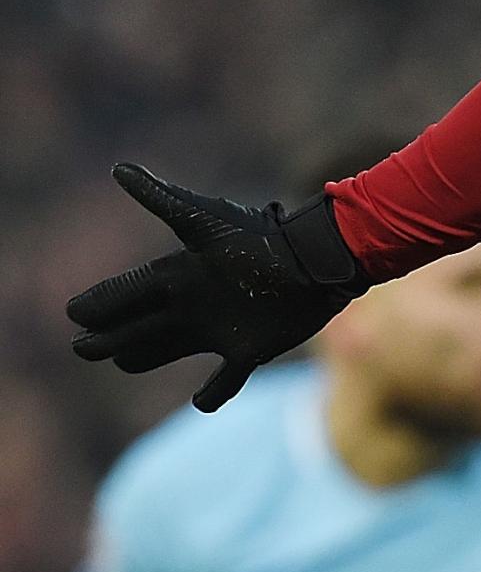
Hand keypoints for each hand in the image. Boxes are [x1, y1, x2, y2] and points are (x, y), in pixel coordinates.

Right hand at [66, 164, 368, 410]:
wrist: (315, 259)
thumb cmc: (257, 239)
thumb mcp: (202, 219)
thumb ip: (159, 198)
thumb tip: (118, 167)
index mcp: (180, 275)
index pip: (130, 293)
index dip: (103, 302)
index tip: (74, 313)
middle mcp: (195, 303)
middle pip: (141, 324)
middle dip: (112, 336)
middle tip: (82, 348)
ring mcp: (221, 327)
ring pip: (170, 347)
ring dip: (145, 355)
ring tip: (121, 362)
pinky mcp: (250, 349)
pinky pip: (227, 376)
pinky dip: (214, 392)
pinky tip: (200, 403)